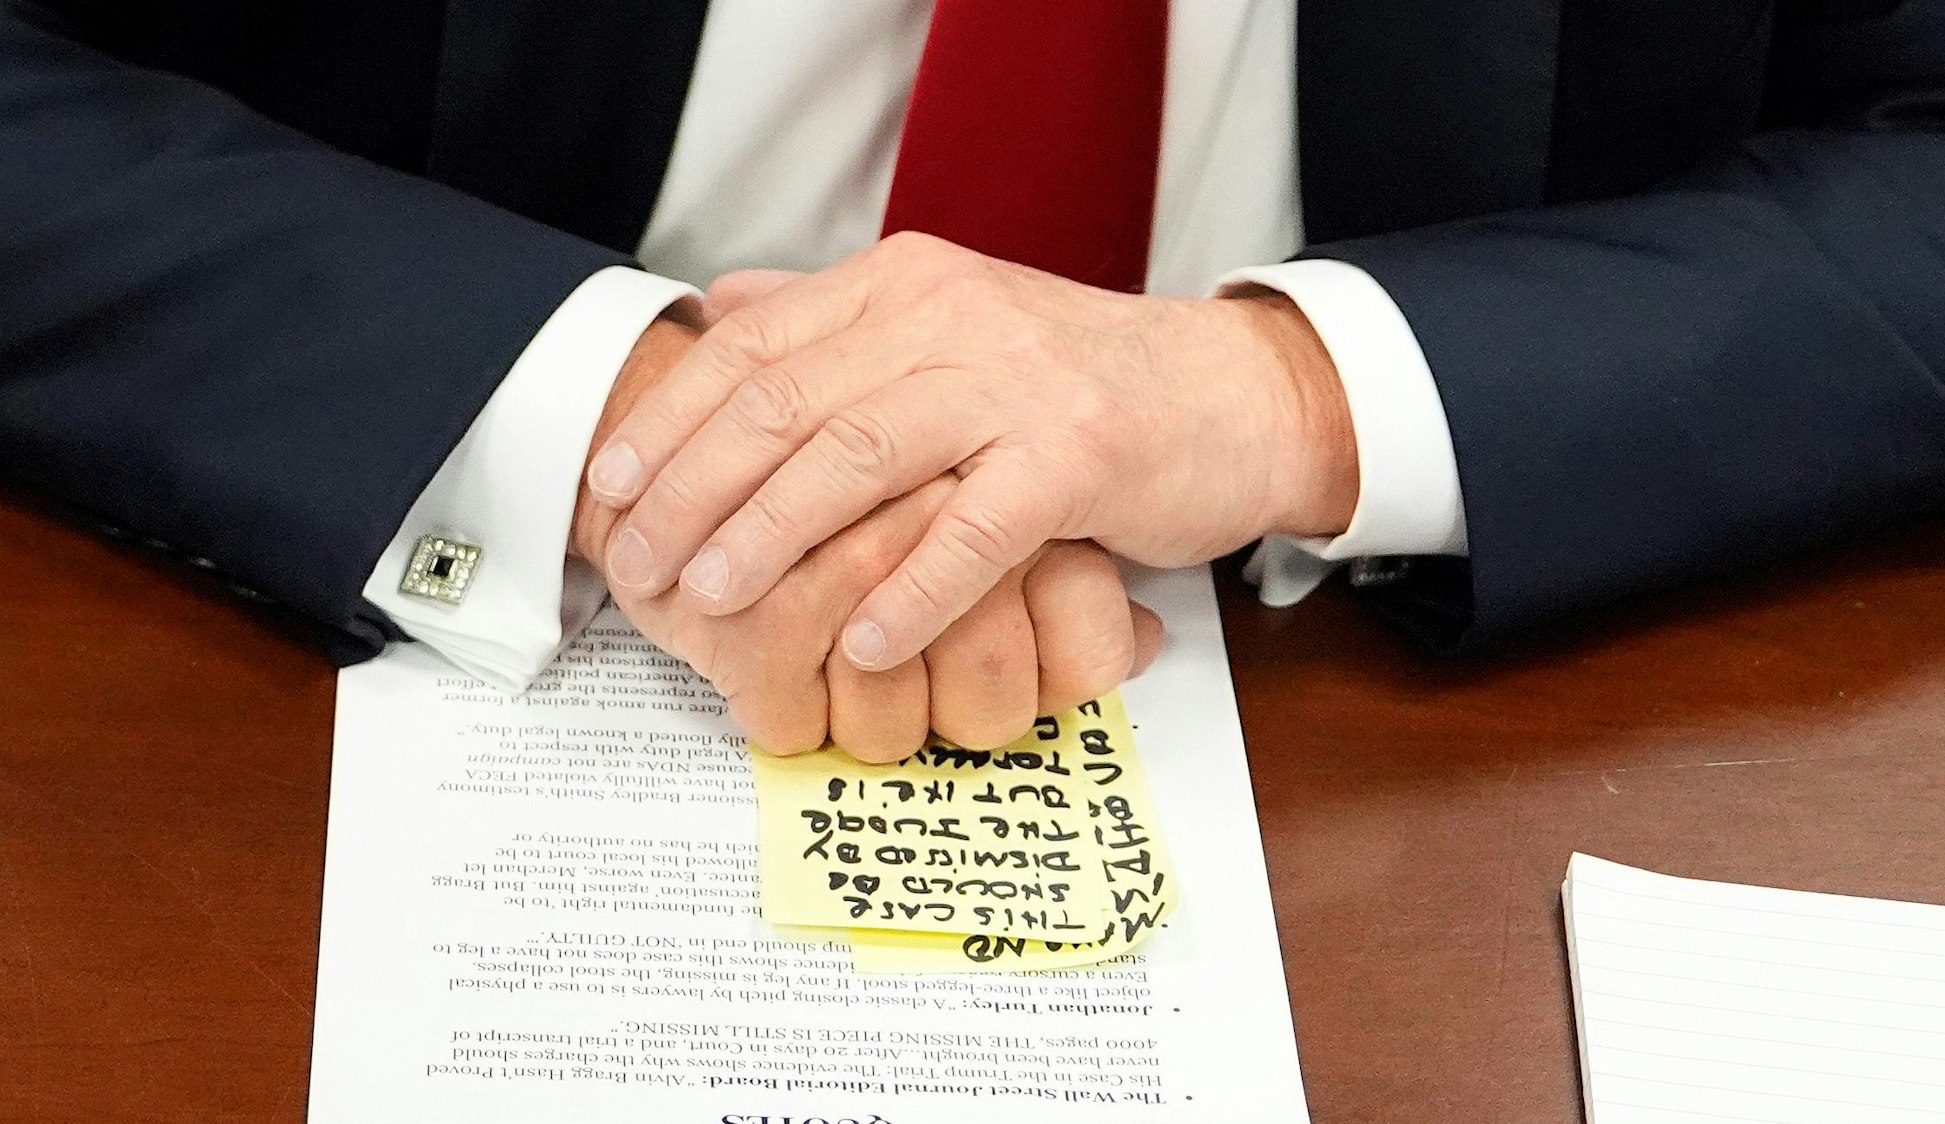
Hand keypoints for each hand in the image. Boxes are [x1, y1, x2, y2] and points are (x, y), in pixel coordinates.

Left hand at [572, 315, 1163, 759]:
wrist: (1230, 396)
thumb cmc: (1078, 383)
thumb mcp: (951, 322)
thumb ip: (837, 318)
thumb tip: (721, 309)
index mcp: (906, 285)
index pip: (755, 348)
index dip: (671, 421)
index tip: (607, 486)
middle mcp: (951, 317)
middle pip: (788, 404)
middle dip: (694, 489)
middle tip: (639, 563)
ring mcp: (1016, 384)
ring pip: (862, 459)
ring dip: (775, 534)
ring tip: (714, 598)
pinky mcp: (1079, 456)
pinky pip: (973, 531)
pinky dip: (911, 591)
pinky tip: (864, 643)